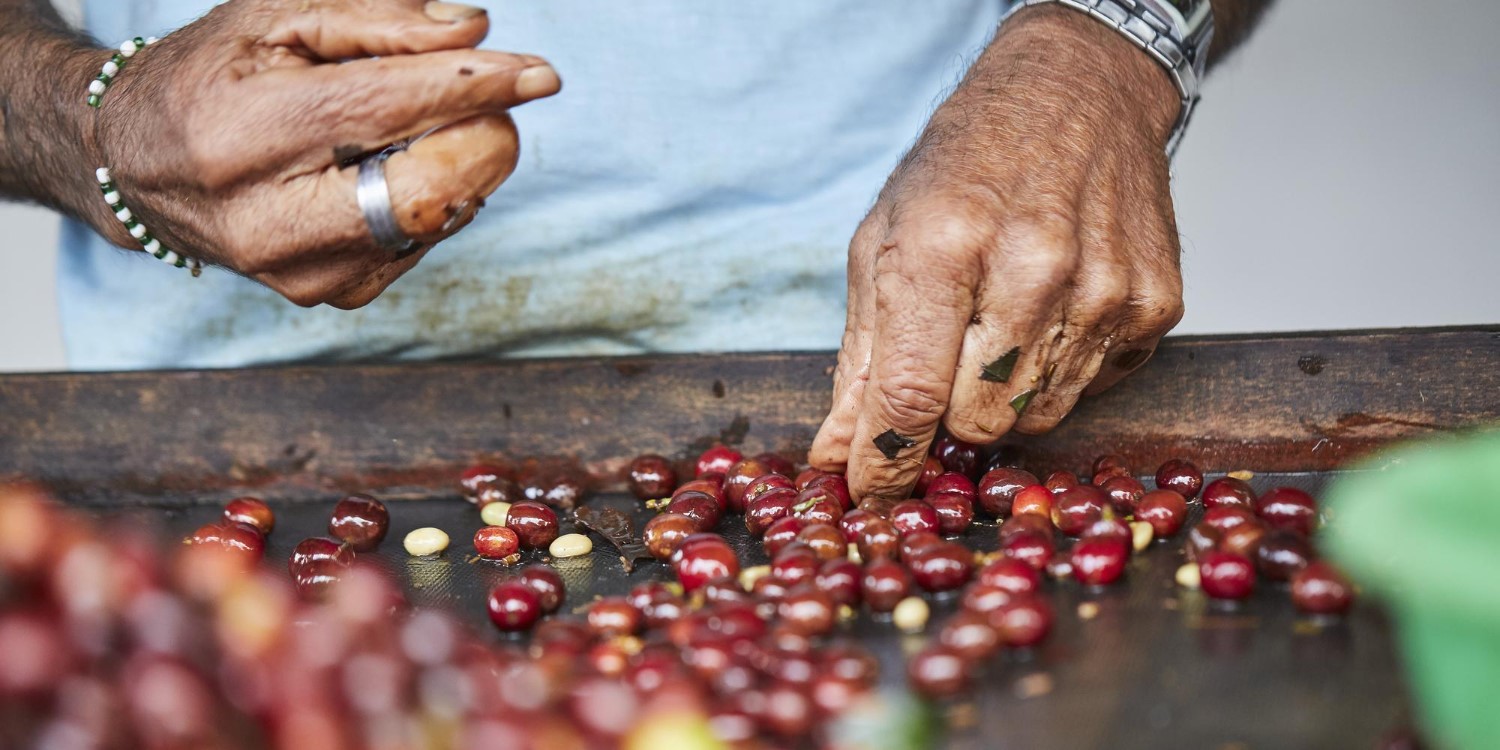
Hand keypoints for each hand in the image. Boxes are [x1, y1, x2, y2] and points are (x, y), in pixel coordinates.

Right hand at [85, 0, 560, 307]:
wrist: (139, 167)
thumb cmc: (216, 77)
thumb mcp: (277, 18)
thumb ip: (376, 19)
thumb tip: (474, 33)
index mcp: (241, 135)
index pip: (383, 109)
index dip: (473, 89)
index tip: (542, 75)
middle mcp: (265, 221)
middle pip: (421, 191)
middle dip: (482, 138)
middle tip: (496, 100)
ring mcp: (300, 274)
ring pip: (432, 221)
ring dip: (458, 165)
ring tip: (417, 129)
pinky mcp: (330, 297)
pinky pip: (422, 242)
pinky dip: (434, 199)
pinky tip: (395, 169)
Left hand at [809, 6, 1185, 499]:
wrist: (1077, 92)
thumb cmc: (966, 163)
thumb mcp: (884, 239)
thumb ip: (861, 359)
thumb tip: (837, 455)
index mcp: (944, 245)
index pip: (909, 394)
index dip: (884, 461)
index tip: (868, 492)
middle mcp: (1031, 268)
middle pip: (977, 421)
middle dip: (948, 415)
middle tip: (944, 365)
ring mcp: (1104, 288)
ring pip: (1037, 417)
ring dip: (1004, 395)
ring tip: (1000, 322)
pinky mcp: (1155, 303)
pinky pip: (1093, 388)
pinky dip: (1060, 369)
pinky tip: (1051, 309)